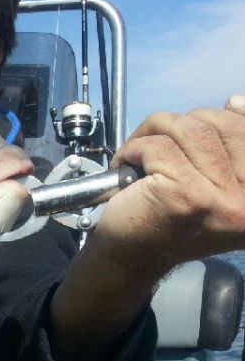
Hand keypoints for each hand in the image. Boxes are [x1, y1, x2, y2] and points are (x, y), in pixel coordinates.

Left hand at [95, 94, 244, 276]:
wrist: (131, 257)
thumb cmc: (166, 218)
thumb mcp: (211, 184)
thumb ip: (228, 150)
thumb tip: (235, 103)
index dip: (226, 116)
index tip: (209, 115)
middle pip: (219, 125)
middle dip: (179, 123)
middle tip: (154, 142)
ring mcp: (220, 198)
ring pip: (189, 130)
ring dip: (153, 133)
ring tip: (138, 153)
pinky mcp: (185, 194)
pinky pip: (158, 146)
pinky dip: (134, 149)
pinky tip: (126, 167)